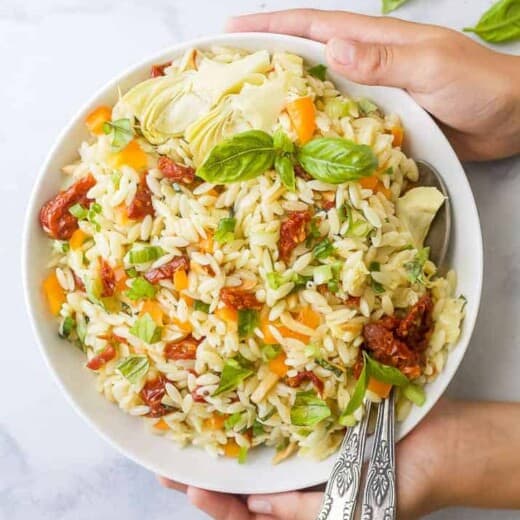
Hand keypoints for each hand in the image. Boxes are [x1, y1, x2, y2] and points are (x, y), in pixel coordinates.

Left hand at [159, 398, 459, 519]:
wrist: (444, 443)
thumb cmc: (406, 482)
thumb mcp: (356, 508)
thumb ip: (305, 509)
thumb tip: (256, 506)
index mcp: (308, 509)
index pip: (253, 517)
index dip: (220, 507)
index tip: (189, 490)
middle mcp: (300, 481)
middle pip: (247, 484)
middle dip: (210, 475)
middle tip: (170, 462)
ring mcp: (307, 450)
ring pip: (258, 453)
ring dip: (227, 444)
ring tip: (193, 432)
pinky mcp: (319, 421)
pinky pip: (283, 423)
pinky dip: (261, 418)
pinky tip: (239, 406)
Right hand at [227, 9, 519, 160]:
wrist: (508, 118)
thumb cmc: (478, 84)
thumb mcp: (430, 64)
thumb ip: (383, 59)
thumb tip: (332, 48)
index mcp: (373, 41)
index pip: (312, 27)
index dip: (272, 26)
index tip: (233, 30)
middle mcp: (365, 65)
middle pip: (306, 57)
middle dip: (268, 59)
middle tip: (230, 72)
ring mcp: (370, 94)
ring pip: (318, 92)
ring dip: (287, 97)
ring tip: (250, 110)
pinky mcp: (377, 122)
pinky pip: (338, 123)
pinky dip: (315, 127)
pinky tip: (297, 140)